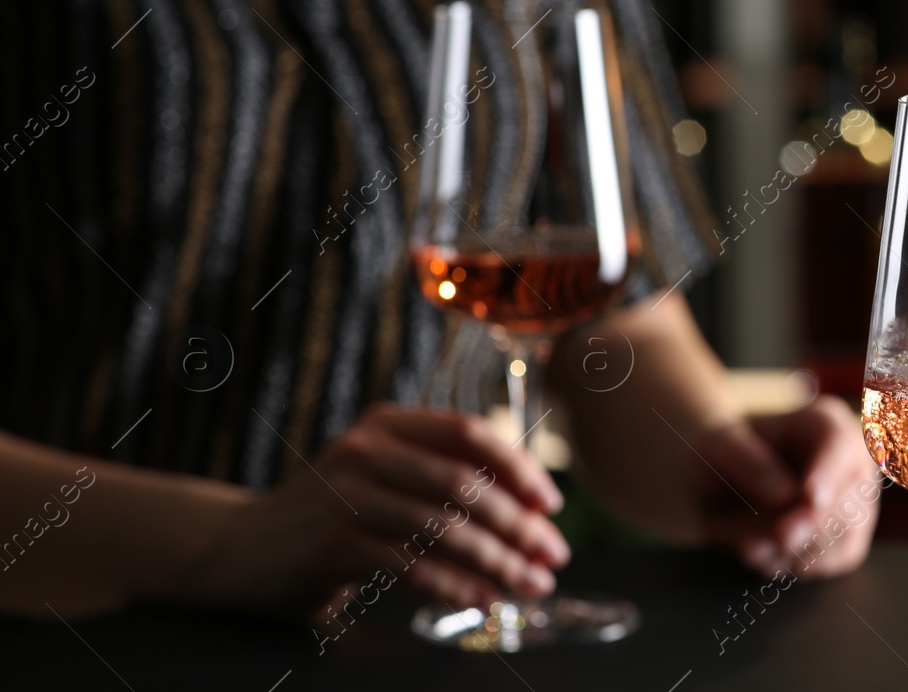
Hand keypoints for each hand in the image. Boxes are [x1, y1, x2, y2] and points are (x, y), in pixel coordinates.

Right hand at [190, 404, 569, 619]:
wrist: (237, 550)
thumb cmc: (330, 516)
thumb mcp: (382, 477)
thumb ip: (439, 478)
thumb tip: (529, 509)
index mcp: (388, 424)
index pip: (469, 433)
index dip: (519, 467)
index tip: (550, 505)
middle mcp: (367, 449)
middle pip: (465, 483)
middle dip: (519, 524)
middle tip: (553, 556)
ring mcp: (346, 493)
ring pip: (444, 527)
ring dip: (497, 561)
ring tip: (529, 585)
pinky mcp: (331, 542)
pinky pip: (410, 565)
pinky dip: (453, 585)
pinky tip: (481, 599)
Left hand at [694, 395, 881, 579]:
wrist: (724, 485)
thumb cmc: (724, 455)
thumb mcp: (718, 445)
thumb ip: (745, 460)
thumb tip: (785, 494)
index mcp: (823, 422)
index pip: (838, 445)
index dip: (827, 473)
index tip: (810, 497)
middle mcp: (850, 461)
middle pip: (848, 496)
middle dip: (811, 522)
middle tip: (778, 537)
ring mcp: (855, 502)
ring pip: (845, 535)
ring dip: (799, 549)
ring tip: (751, 550)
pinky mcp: (846, 540)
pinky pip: (835, 559)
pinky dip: (798, 563)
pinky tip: (763, 557)